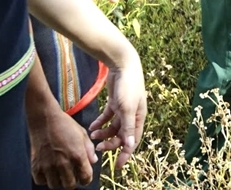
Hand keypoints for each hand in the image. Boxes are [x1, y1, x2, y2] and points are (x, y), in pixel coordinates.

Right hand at [28, 104, 95, 188]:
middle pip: (70, 185)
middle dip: (73, 181)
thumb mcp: (82, 134)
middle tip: (71, 174)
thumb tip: (93, 162)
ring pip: (55, 185)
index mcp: (77, 155)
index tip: (84, 175)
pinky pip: (40, 181)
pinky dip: (45, 179)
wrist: (45, 118)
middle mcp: (63, 163)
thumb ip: (89, 150)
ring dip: (58, 181)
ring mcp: (48, 166)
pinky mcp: (35, 166)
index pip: (85, 178)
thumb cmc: (65, 124)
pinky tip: (48, 171)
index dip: (86, 178)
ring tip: (59, 173)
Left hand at [89, 55, 145, 170]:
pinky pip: (107, 117)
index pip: (133, 141)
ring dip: (103, 133)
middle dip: (111, 143)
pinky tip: (91, 127)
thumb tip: (130, 146)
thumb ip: (128, 127)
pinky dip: (100, 123)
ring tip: (93, 135)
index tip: (117, 165)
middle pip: (122, 136)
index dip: (126, 154)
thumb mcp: (127, 108)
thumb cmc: (128, 86)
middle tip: (98, 149)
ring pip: (113, 127)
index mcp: (138, 118)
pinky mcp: (115, 103)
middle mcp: (132, 116)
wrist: (123, 65)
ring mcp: (123, 109)